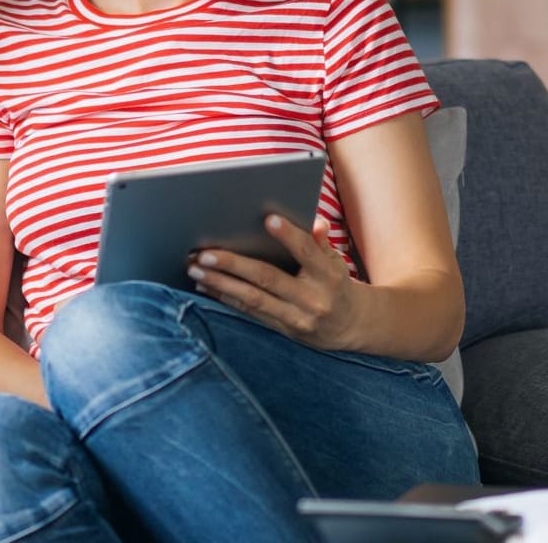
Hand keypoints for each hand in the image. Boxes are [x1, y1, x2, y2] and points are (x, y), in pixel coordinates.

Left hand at [188, 214, 362, 351]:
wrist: (352, 326)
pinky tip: (205, 286)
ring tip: (194, 269)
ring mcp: (296, 318)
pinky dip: (225, 298)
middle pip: (268, 278)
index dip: (289, 236)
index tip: (268, 219)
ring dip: (220, 283)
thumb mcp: (336, 261)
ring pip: (252, 299)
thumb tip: (315, 222)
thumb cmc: (337, 283)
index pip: (307, 252)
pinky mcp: (283, 329)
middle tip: (204, 253)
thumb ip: (321, 242)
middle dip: (233, 265)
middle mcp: (312, 299)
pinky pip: (250, 312)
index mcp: (329, 276)